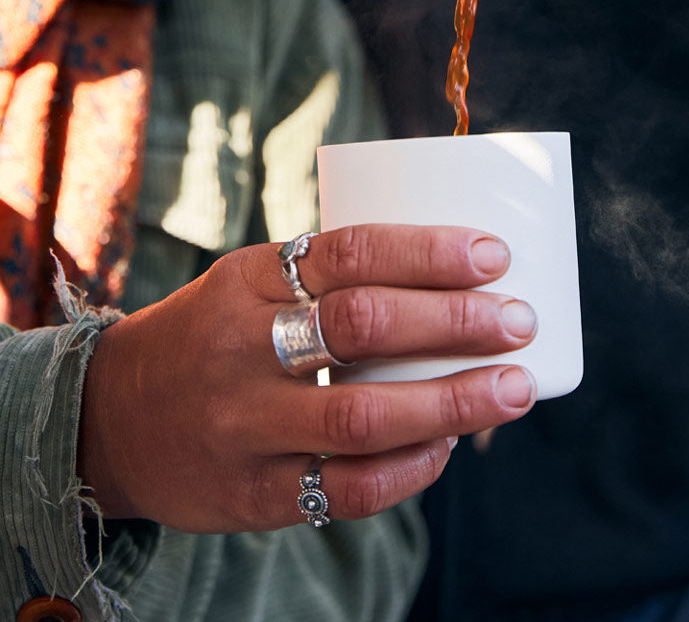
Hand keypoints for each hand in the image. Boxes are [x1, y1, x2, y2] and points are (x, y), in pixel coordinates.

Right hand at [78, 226, 536, 531]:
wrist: (110, 418)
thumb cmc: (214, 334)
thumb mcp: (250, 283)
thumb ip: (330, 279)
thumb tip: (453, 275)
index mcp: (248, 281)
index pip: (349, 253)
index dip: (428, 252)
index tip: (494, 254)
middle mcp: (243, 349)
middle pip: (364, 327)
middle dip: (455, 322)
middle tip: (520, 321)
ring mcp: (245, 426)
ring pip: (362, 415)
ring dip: (453, 402)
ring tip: (516, 388)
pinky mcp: (251, 494)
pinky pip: (343, 488)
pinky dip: (409, 470)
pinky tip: (449, 448)